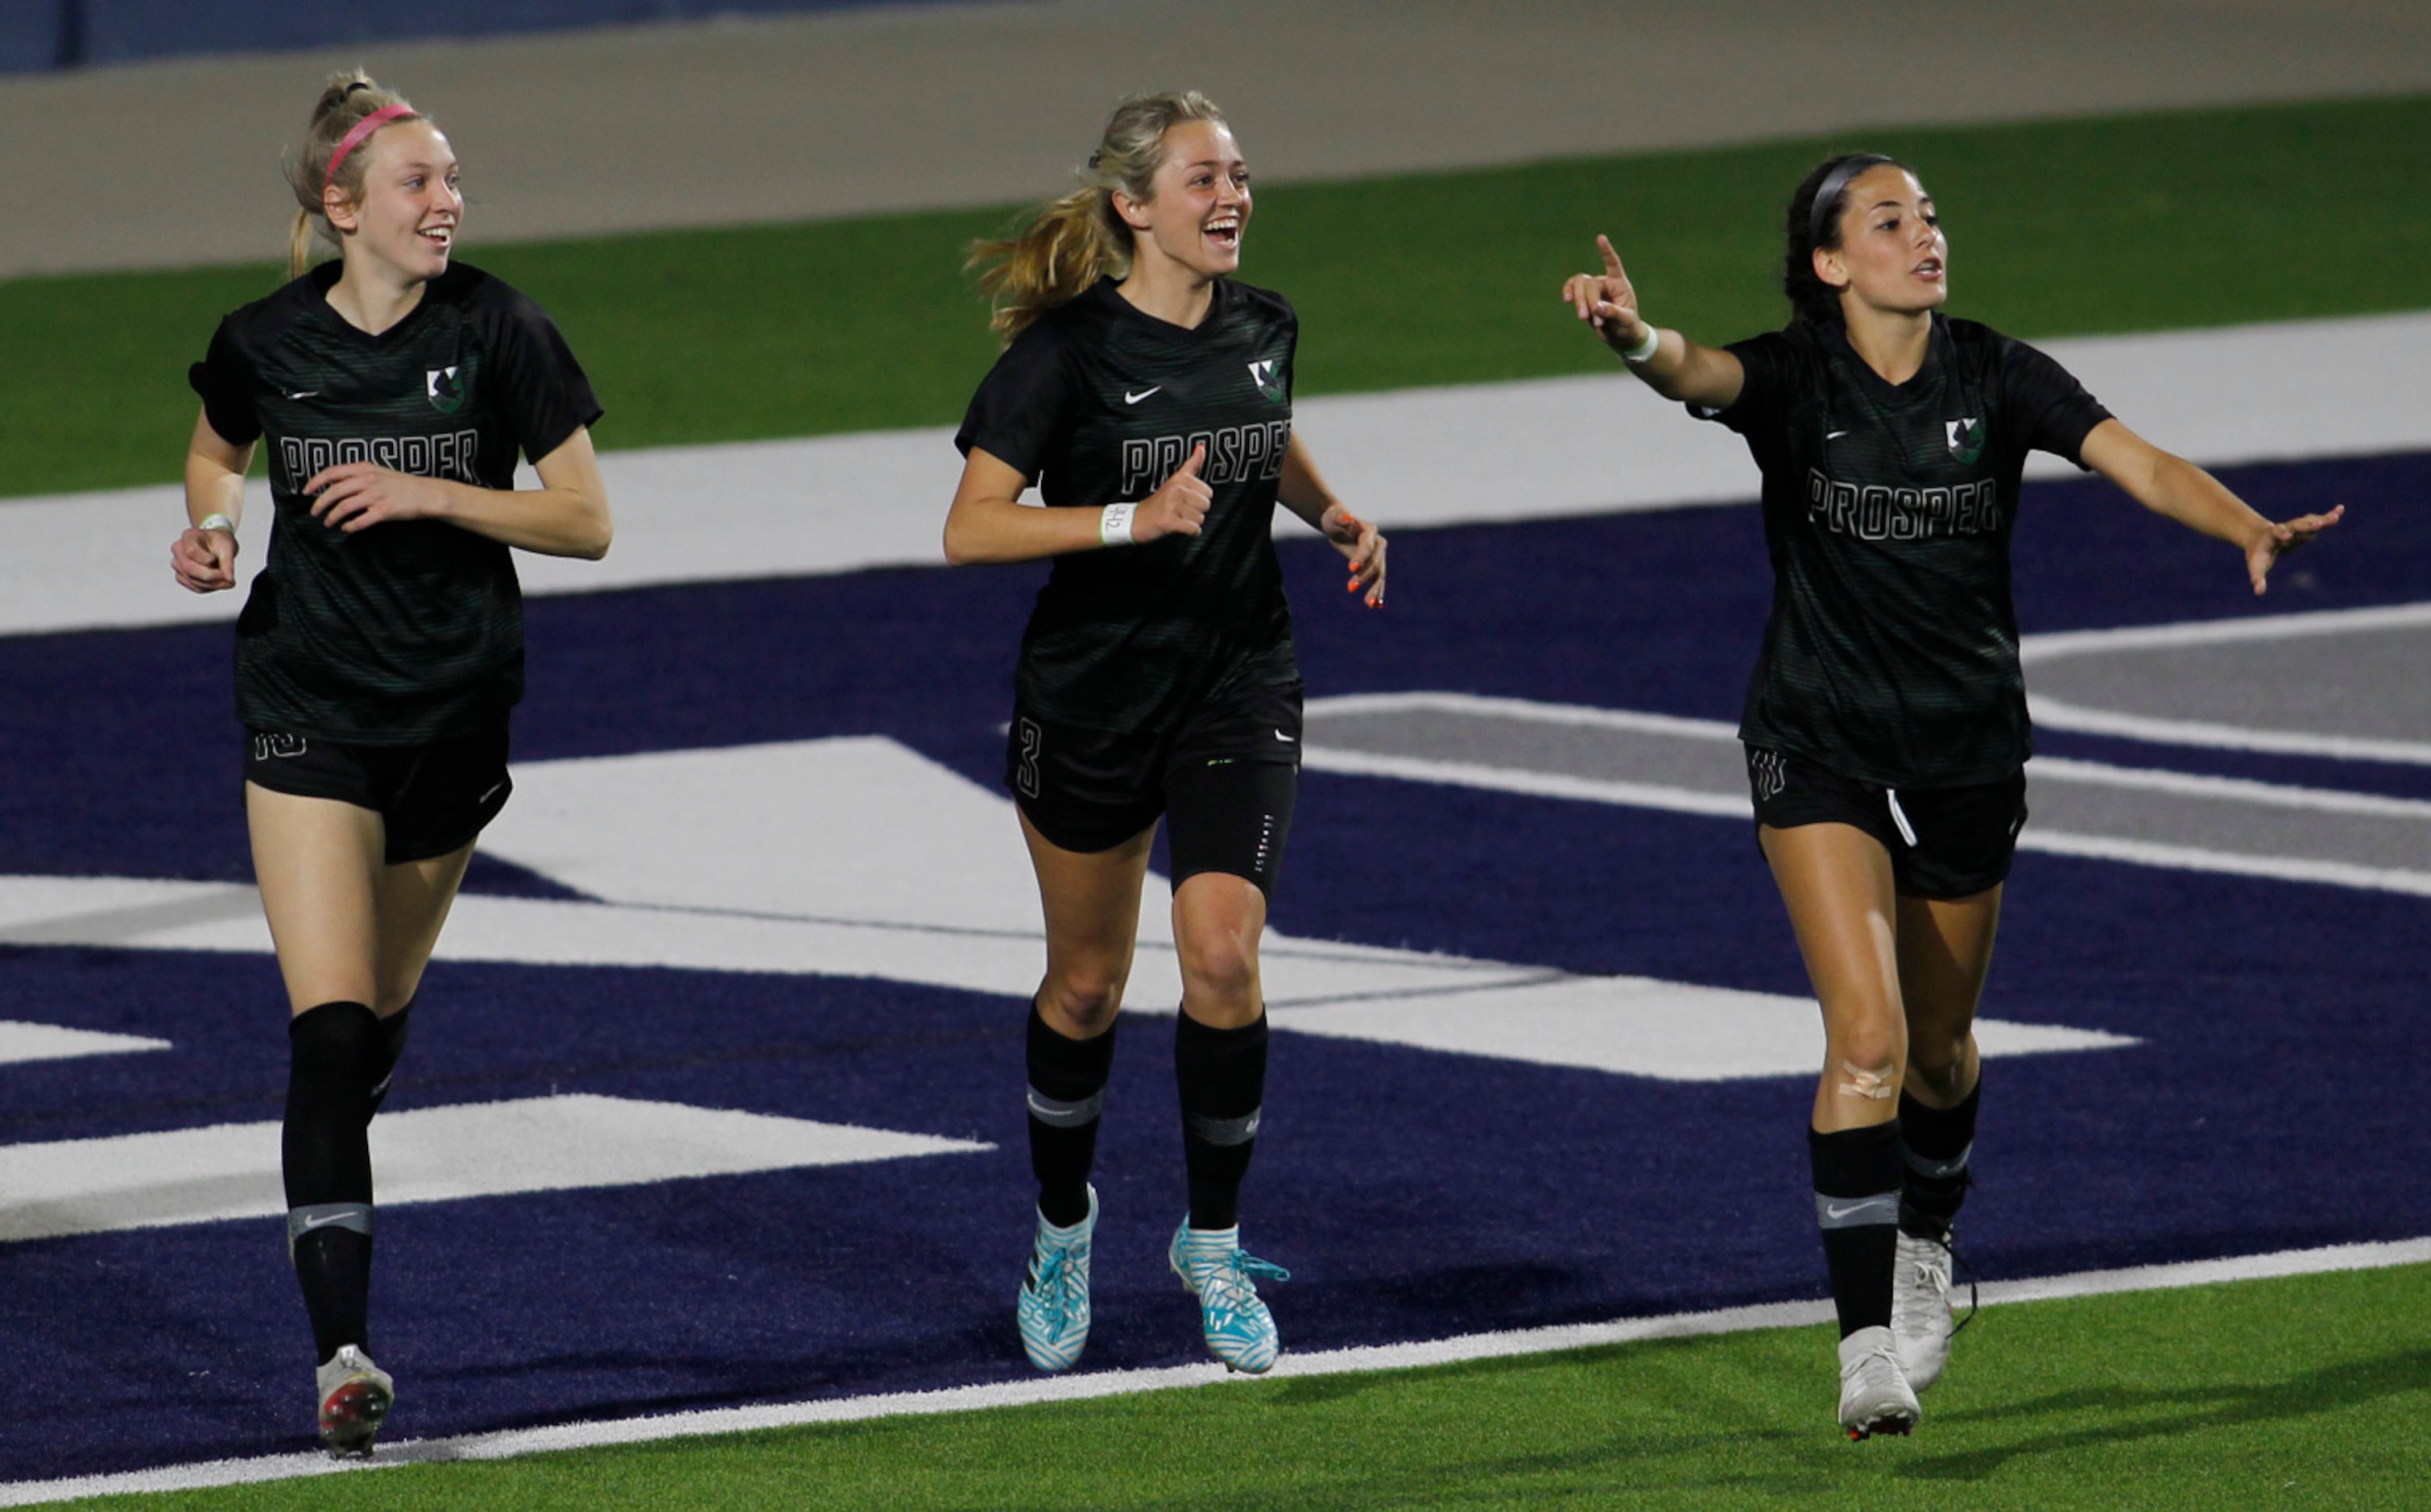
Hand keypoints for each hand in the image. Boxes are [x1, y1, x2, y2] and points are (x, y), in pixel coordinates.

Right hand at [171, 523, 238, 593]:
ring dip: (213, 585)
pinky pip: (195, 587)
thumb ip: (228, 562)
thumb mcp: (227, 546)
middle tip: (229, 580)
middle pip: (188, 568)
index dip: (207, 560)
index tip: (218, 560)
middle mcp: (178, 549)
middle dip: (211, 577)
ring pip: (192, 580)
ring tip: (228, 581)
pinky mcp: (181, 576)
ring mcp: (177, 564)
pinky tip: (219, 583)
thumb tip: (229, 579)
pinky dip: (210, 588)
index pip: (191, 551)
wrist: (215, 545)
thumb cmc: (219, 542)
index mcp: (189, 536)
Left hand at [304, 461, 451, 532]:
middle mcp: (368, 480)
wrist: (426, 493)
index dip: (315, 482)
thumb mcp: (378, 471)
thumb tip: (335, 482)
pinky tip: (347, 528)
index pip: (331, 472)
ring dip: (332, 517)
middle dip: (320, 503)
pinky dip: (350, 526)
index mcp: (363, 468)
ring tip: (329, 523)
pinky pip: (361, 520)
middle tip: (315, 513)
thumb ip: (357, 474)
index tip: (305, 491)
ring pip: (344, 507)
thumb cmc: (401, 484)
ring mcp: (376, 495)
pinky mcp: (385, 510)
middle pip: (334, 492)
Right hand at [1132, 443, 1210, 541]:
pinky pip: (1193, 529)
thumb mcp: (1175, 480)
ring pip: (1200, 518)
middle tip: (1181, 510)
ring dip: (1191, 522)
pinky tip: (1180, 527)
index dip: (1199, 499)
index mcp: (1180, 479)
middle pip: (1206, 505)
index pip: (1207, 491)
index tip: (1186, 500)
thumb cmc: (1158, 502)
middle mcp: (1176, 489)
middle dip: (1196, 511)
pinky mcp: (1169, 521)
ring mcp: (1171, 505)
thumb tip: (1201, 447)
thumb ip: (1191, 464)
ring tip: (1178, 518)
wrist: (1135, 520)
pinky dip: (1190, 532)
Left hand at [1323, 504, 1386, 607]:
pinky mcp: (1374, 566)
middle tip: (1350, 588)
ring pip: (1379, 575)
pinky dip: (1378, 593)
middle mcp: (1378, 544)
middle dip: (1364, 576)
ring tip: (1369, 604)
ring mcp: (1378, 556)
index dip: (1361, 557)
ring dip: (1375, 590)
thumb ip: (1341, 518)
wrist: (1340, 524)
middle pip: (1375, 563)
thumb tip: (1346, 517)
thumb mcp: (1335, 517)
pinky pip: (1377, 580)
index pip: (1367, 547)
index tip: (1351, 568)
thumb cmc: (1335, 519)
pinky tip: (1376, 606)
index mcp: (1370, 532)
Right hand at [1562, 235, 1650, 355]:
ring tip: (1584, 318)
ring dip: (1578, 300)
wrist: (1621, 337)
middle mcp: (1605, 283)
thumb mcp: (1625, 320)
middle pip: (1590, 283)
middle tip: (1591, 320)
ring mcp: (1593, 290)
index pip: (1613, 264)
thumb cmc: (1628, 326)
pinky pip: (1571, 288)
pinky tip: (1567, 299)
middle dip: (1588, 301)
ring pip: (1578, 284)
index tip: (1600, 238)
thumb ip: (1613, 313)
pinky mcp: (1584, 299)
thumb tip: (1596, 308)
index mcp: (1619, 284)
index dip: (1606, 251)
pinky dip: (1568, 291)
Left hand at [2244, 505, 2343, 594]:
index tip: (2286, 536)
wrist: (2260, 540)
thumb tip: (2259, 592)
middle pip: (2296, 525)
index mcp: (2272, 537)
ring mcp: (2297, 527)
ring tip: (2335, 517)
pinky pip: (2318, 520)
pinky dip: (2329, 515)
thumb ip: (2257, 578)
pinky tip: (2340, 509)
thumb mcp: (2256, 566)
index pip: (2277, 533)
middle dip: (2306, 525)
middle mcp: (2286, 528)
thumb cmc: (2258, 555)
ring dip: (2322, 520)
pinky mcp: (2305, 527)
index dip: (2282, 534)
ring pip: (2310, 522)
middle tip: (2317, 524)